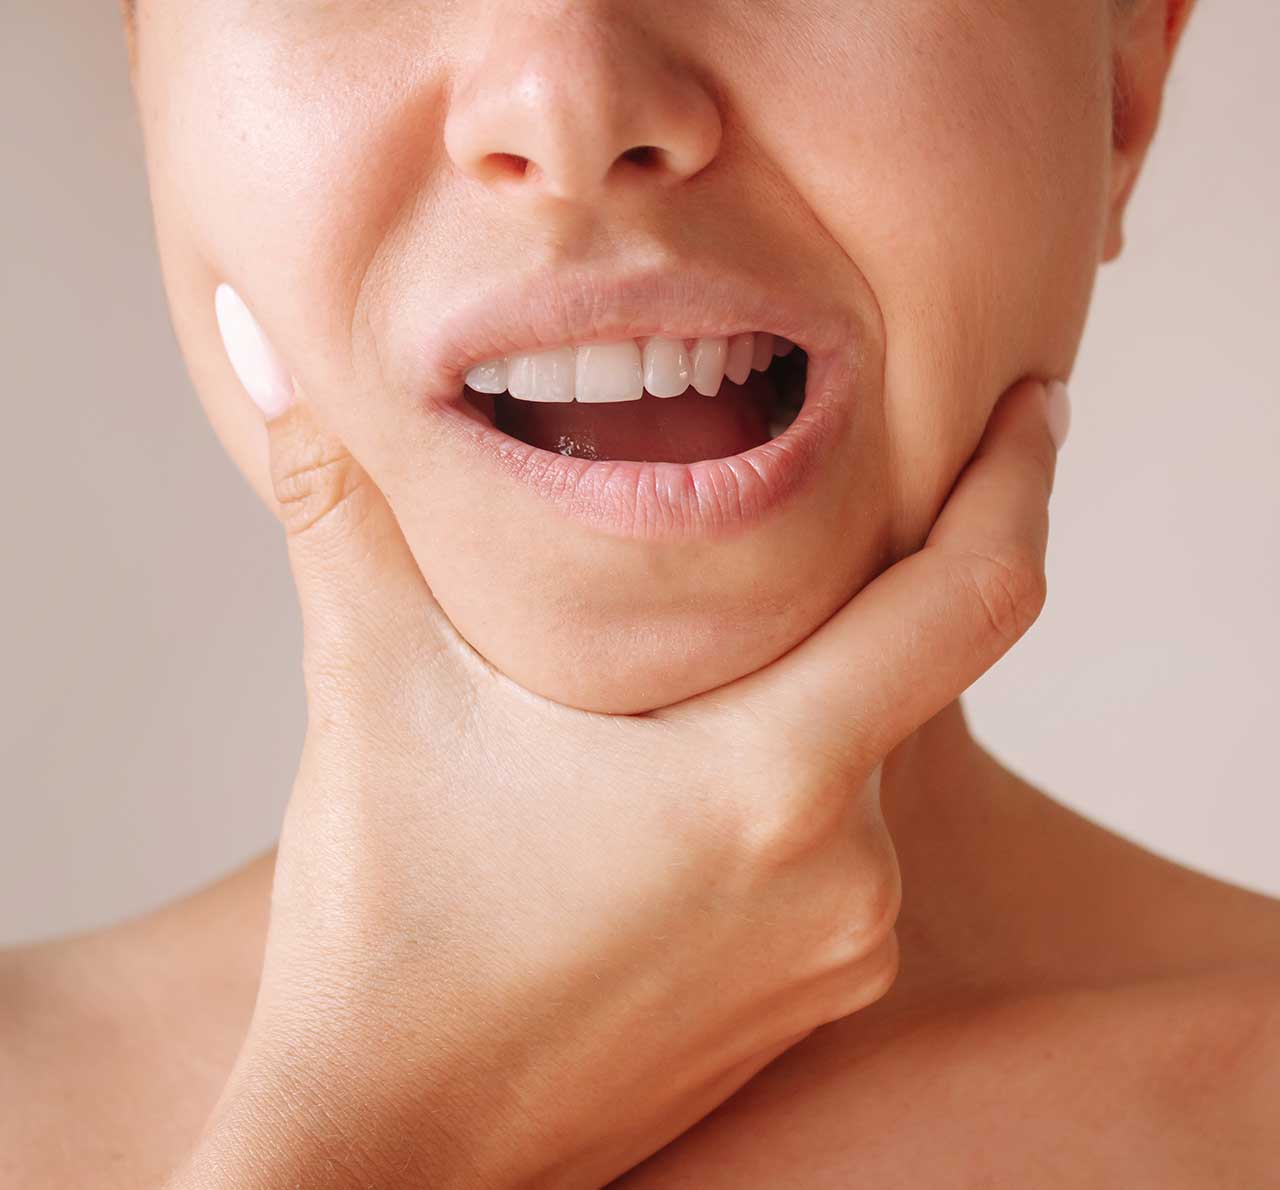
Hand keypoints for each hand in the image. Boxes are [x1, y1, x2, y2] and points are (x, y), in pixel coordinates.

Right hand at [171, 302, 1063, 1186]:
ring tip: (718, 641)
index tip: (1032, 398)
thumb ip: (341, 511)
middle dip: (874, 573)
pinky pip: (847, 842)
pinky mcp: (814, 995)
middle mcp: (845, 871)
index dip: (1017, 478)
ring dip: (820, 684)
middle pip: (913, 668)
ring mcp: (842, 947)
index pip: (973, 596)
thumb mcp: (370, 696)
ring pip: (872, 758)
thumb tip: (275, 354)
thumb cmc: (389, 933)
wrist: (396, 1152)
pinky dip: (803, 772)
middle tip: (811, 491)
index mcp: (771, 778)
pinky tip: (702, 760)